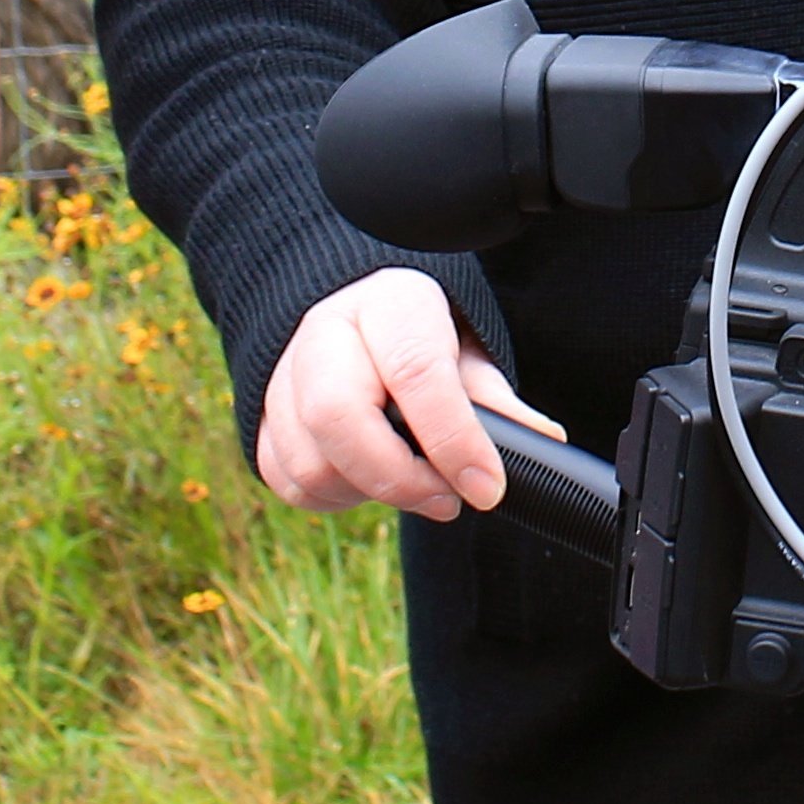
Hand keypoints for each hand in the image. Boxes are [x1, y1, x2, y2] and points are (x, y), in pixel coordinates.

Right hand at [256, 265, 555, 516]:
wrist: (356, 325)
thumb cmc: (421, 343)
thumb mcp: (466, 357)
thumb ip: (495, 401)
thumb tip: (542, 443)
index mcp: (388, 303)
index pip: (414, 372)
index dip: (454, 440)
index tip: (487, 488)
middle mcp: (325, 331)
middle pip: (336, 416)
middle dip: (398, 478)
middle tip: (446, 500)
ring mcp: (282, 374)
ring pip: (309, 460)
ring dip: (368, 493)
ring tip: (414, 486)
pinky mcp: (262, 418)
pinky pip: (288, 480)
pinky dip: (334, 497)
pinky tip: (368, 480)